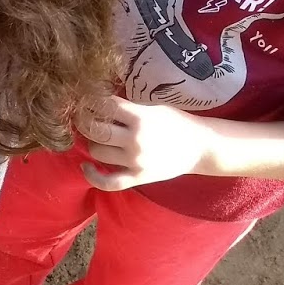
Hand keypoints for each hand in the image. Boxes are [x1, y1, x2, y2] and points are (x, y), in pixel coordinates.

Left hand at [75, 97, 215, 190]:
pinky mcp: (139, 177)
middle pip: (94, 130)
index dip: (89, 103)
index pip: (103, 106)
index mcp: (139, 117)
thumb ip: (127, 107)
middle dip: (83, 123)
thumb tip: (96, 103)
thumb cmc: (176, 122)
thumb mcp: (153, 107)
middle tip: (82, 119)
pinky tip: (86, 166)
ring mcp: (136, 160)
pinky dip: (92, 176)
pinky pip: (108, 182)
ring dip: (91, 144)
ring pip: (97, 152)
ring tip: (95, 139)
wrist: (201, 147)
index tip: (82, 102)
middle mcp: (135, 139)